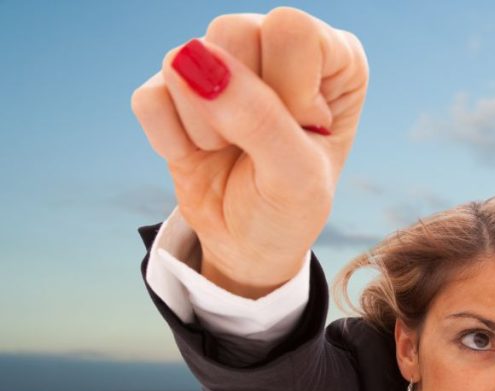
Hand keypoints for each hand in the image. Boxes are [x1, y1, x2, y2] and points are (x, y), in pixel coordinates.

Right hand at [130, 7, 368, 297]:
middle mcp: (275, 43)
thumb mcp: (298, 177)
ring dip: (207, 128)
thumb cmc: (290, 206)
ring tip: (234, 151)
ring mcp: (222, 59)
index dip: (290, 91)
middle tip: (263, 146)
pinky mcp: (174, 85)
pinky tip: (201, 153)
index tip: (304, 130)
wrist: (249, 243)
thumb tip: (200, 63)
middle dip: (243, 108)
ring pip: (185, 59)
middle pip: (232, 31)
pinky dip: (173, 142)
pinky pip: (150, 99)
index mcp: (332, 56)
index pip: (290, 29)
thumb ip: (262, 121)